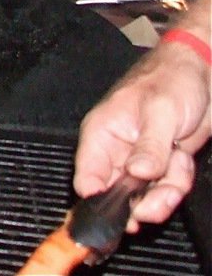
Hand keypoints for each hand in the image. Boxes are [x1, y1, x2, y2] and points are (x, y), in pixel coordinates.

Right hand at [73, 35, 211, 227]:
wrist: (203, 72)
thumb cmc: (171, 78)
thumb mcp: (160, 111)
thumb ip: (149, 147)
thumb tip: (137, 175)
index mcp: (101, 133)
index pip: (86, 179)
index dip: (100, 203)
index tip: (121, 216)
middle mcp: (116, 150)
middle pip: (117, 195)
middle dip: (141, 203)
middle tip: (158, 202)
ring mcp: (139, 158)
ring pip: (144, 195)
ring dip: (165, 194)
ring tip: (177, 174)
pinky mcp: (161, 163)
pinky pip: (165, 187)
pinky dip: (178, 182)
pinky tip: (182, 161)